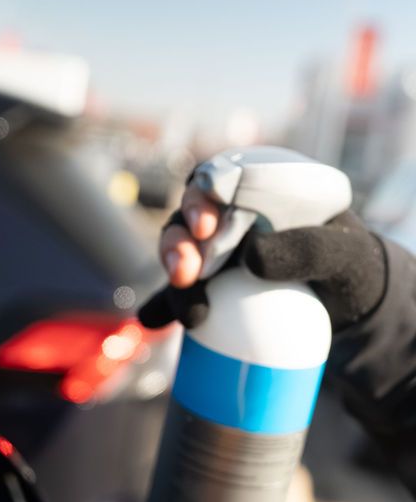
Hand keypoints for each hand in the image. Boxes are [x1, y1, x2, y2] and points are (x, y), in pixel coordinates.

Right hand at [138, 188, 386, 332]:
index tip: (205, 226)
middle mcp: (224, 215)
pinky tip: (152, 321)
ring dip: (172, 276)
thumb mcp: (345, 254)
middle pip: (186, 219)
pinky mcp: (205, 286)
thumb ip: (309, 247)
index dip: (201, 198)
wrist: (346, 306)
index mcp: (255, 188)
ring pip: (177, 253)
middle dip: (177, 242)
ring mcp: (211, 252)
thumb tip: (252, 256)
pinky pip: (179, 293)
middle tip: (186, 272)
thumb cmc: (350, 266)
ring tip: (186, 309)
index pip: (216, 181)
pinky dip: (164, 307)